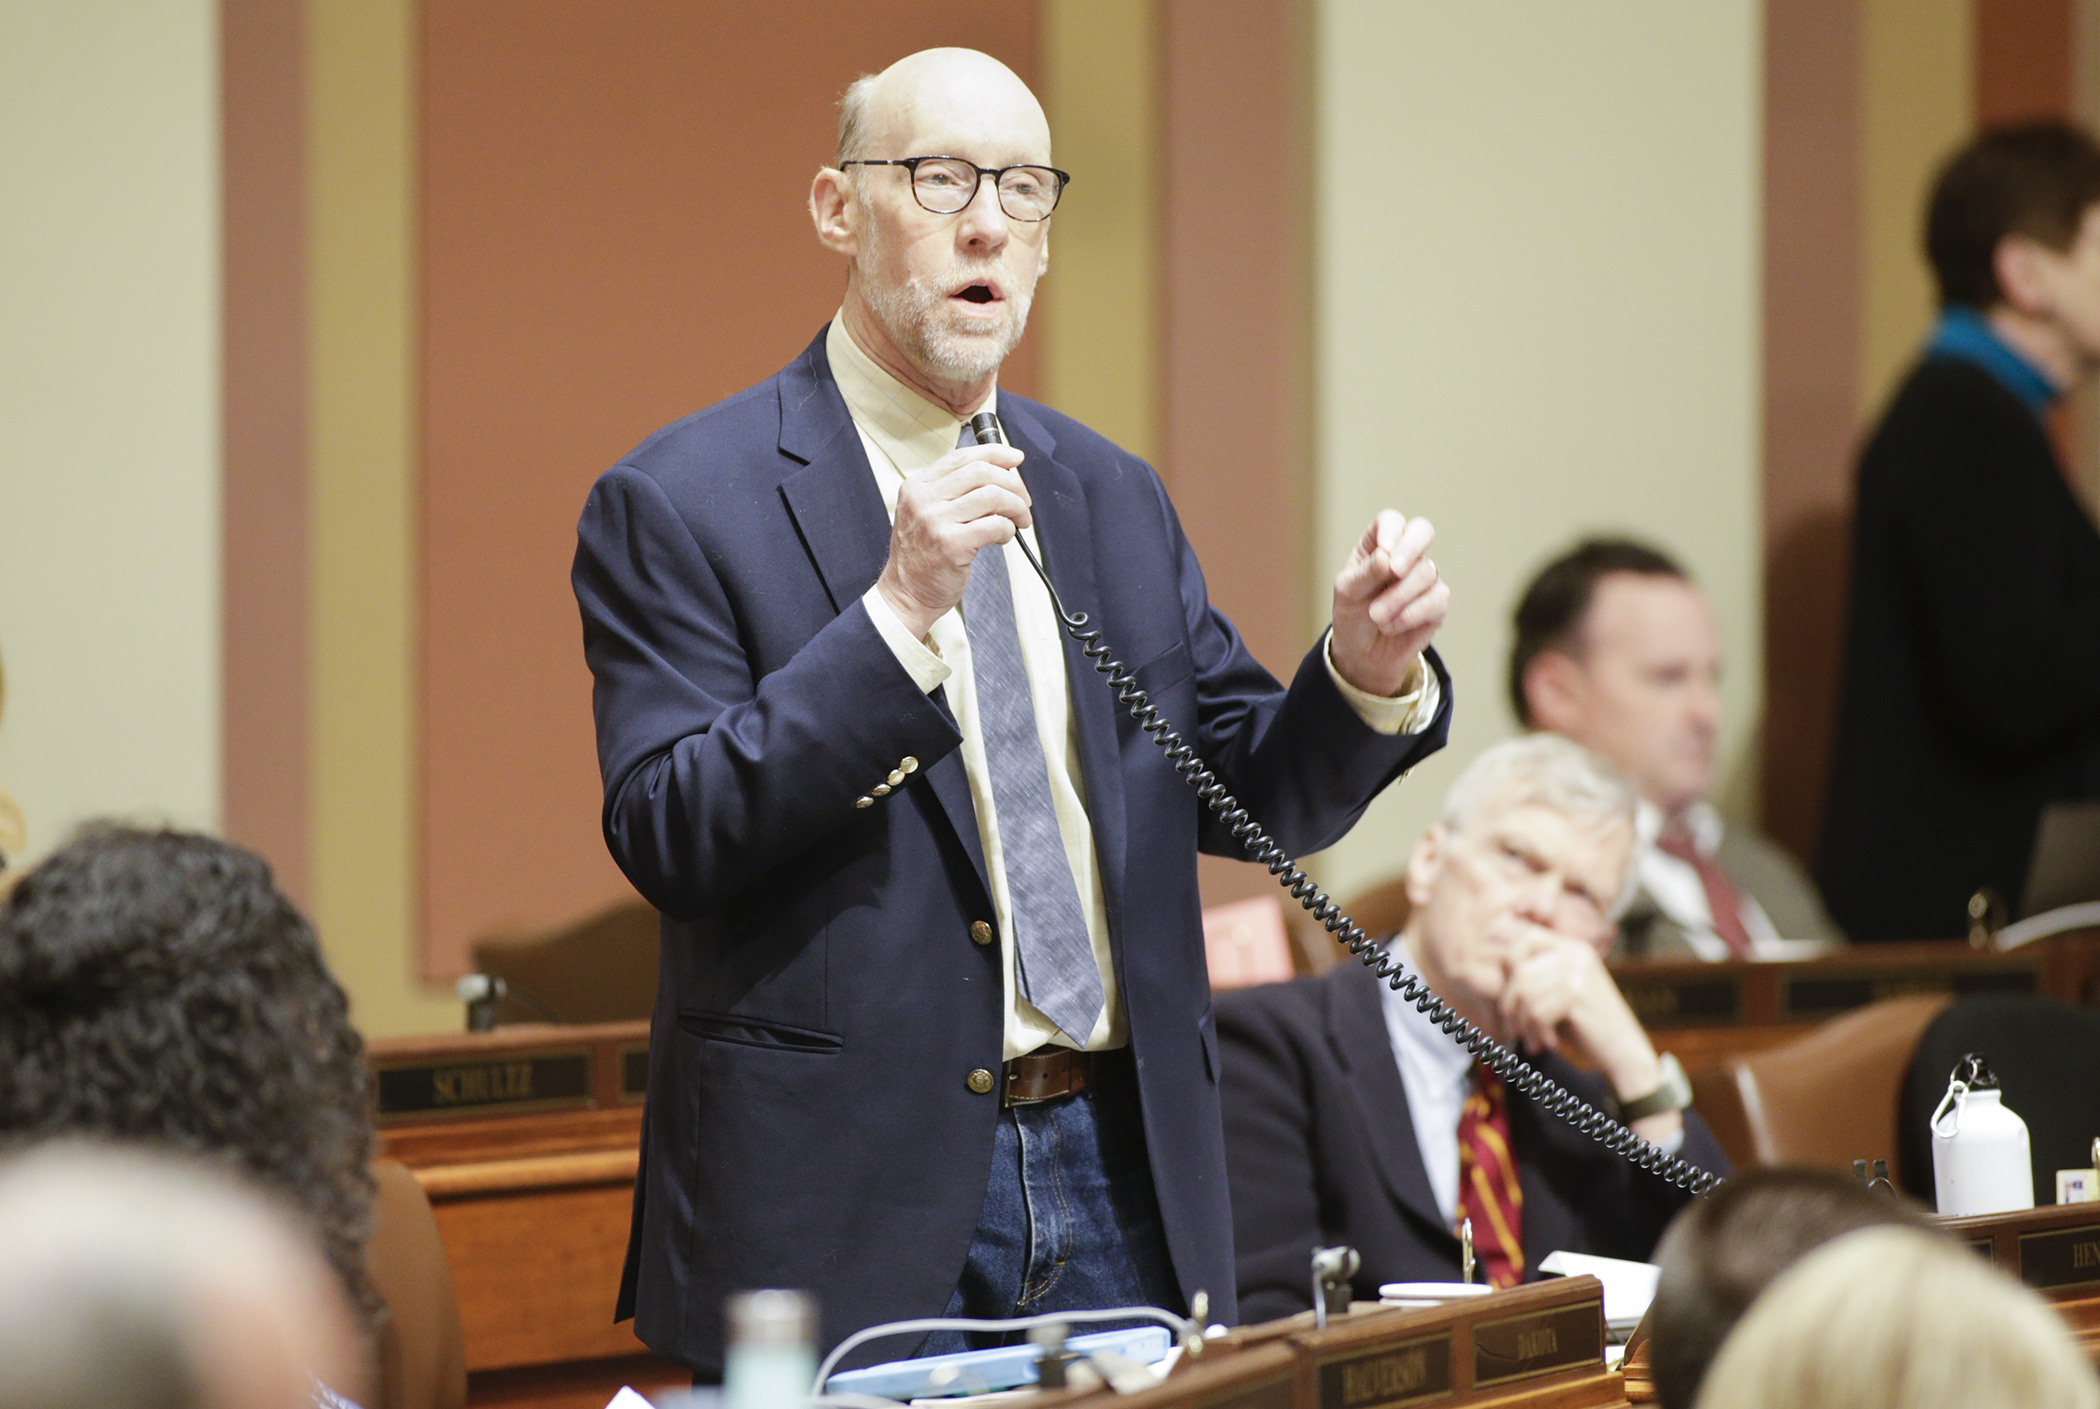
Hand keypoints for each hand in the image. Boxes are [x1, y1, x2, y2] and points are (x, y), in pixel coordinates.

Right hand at [876, 444, 1030, 638]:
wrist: (906, 593)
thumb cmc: (922, 556)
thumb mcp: (927, 513)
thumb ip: (954, 492)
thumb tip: (999, 473)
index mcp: (918, 487)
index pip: (962, 457)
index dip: (995, 453)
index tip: (1015, 458)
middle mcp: (923, 500)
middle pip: (981, 472)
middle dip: (1012, 484)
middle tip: (1023, 500)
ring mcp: (935, 521)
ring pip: (992, 496)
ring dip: (1016, 507)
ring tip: (1019, 520)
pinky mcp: (951, 544)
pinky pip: (995, 525)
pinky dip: (1008, 529)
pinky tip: (1005, 537)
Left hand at [1330, 510, 1448, 696]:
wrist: (1362, 655)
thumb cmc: (1352, 616)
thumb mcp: (1347, 593)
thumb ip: (1365, 573)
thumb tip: (1387, 556)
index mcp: (1378, 545)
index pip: (1391, 521)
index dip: (1391, 533)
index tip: (1383, 554)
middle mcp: (1405, 555)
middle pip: (1423, 531)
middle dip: (1410, 548)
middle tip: (1394, 571)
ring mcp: (1424, 577)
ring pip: (1426, 572)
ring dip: (1398, 597)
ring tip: (1376, 617)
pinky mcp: (1437, 602)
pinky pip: (1436, 599)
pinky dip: (1409, 614)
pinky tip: (1390, 626)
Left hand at [1494, 921, 1684, 1144]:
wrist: (1624, 1053)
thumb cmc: (1584, 1026)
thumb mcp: (1556, 994)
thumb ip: (1532, 976)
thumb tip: (1491, 956)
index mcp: (1572, 948)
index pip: (1525, 938)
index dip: (1508, 963)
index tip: (1509, 995)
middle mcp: (1576, 953)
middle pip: (1519, 971)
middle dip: (1510, 1006)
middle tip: (1516, 1030)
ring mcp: (1578, 972)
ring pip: (1524, 994)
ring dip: (1522, 1024)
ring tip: (1533, 1040)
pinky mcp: (1578, 994)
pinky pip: (1536, 1011)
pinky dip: (1536, 1032)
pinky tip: (1548, 1043)